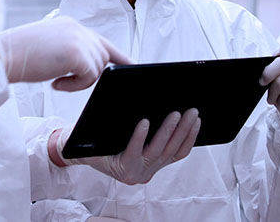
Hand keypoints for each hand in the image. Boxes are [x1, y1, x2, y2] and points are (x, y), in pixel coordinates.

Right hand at [0, 16, 129, 90]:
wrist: (1, 56)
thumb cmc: (18, 56)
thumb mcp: (49, 46)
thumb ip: (70, 50)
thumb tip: (89, 66)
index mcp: (71, 25)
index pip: (101, 41)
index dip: (118, 55)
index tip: (131, 65)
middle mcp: (78, 28)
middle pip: (102, 57)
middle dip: (90, 74)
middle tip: (65, 79)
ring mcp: (78, 38)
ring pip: (97, 69)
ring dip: (79, 81)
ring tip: (56, 78)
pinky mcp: (77, 52)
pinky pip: (90, 77)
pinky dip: (74, 86)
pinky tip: (55, 82)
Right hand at [53, 109, 200, 184]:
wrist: (84, 153)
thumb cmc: (86, 142)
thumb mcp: (88, 136)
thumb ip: (102, 127)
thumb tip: (120, 106)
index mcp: (120, 169)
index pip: (132, 154)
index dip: (139, 139)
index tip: (144, 121)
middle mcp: (138, 173)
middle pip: (157, 151)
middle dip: (170, 131)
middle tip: (178, 112)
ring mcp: (151, 170)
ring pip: (172, 152)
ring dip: (184, 132)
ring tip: (191, 114)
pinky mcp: (160, 164)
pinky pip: (179, 153)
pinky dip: (189, 138)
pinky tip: (195, 124)